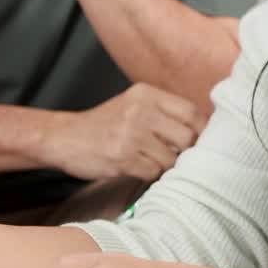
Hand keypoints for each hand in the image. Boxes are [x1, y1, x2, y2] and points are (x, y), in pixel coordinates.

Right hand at [43, 83, 206, 181]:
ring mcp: (130, 134)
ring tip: (147, 159)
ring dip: (164, 165)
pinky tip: (134, 166)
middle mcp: (140, 110)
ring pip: (172, 158)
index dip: (202, 131)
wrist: (63, 137)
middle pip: (188, 137)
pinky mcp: (122, 157)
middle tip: (173, 155)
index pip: (192, 112)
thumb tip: (204, 131)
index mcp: (146, 94)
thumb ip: (163, 112)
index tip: (201, 141)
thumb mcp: (132, 105)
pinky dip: (148, 173)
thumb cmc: (104, 125)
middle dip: (185, 152)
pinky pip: (153, 172)